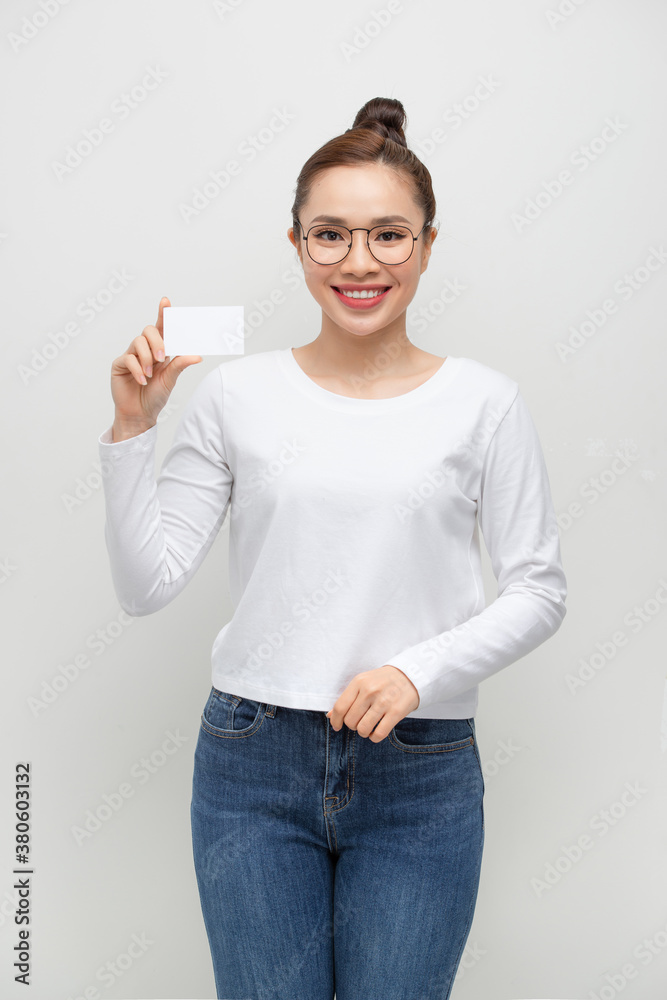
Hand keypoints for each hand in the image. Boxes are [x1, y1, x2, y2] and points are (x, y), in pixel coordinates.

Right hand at [110, 296, 202, 433]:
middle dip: (157, 342)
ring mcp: (131, 355)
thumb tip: (197, 355)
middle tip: (162, 358)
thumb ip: (180, 364)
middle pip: (148, 330)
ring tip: (151, 374)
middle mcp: (144, 350)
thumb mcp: (171, 379)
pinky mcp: (120, 364)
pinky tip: (143, 380)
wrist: (141, 414)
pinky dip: (137, 369)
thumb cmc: (155, 396)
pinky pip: (128, 358)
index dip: (163, 314)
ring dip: (147, 358)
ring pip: (138, 342)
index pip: (161, 328)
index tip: (166, 302)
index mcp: (159, 350)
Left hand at [326, 665, 419, 743]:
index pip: (340, 707)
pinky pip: (379, 734)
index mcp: (359, 682)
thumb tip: (330, 716)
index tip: (337, 726)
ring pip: (363, 729)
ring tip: (367, 727)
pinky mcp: (396, 712)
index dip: (335, 720)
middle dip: (352, 726)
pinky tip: (376, 731)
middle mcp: (370, 691)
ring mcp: (384, 701)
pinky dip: (374, 737)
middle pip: (350, 720)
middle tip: (359, 722)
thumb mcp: (363, 682)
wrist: (410, 675)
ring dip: (363, 732)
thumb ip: (347, 698)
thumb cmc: (382, 681)